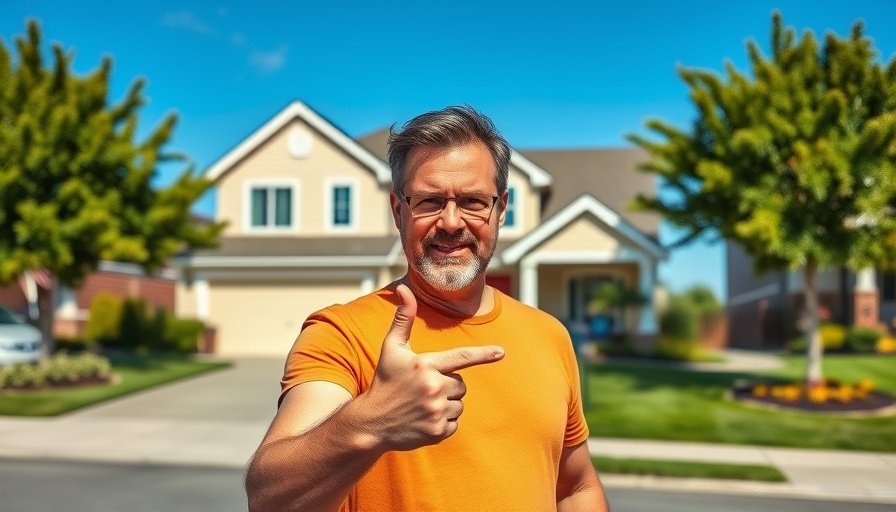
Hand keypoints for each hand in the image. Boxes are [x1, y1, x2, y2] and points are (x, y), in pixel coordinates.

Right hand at [361, 284, 503, 451]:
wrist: (371, 422)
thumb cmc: (384, 381)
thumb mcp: (392, 349)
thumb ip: (404, 318)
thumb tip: (405, 288)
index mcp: (425, 365)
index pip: (461, 357)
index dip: (483, 354)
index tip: (502, 352)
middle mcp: (433, 387)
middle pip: (461, 384)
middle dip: (447, 385)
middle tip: (423, 389)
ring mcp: (436, 411)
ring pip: (460, 404)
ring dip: (447, 404)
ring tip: (422, 404)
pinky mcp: (438, 431)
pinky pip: (455, 423)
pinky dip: (444, 422)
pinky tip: (424, 419)